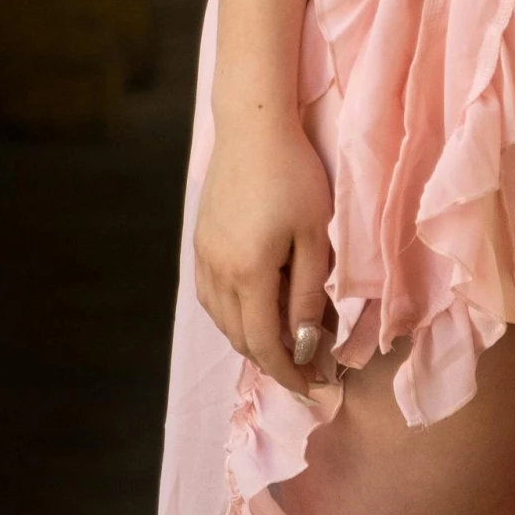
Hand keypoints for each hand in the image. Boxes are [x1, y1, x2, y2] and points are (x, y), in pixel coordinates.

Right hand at [193, 108, 332, 396]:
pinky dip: (232, 314)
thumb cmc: (294, 174)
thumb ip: (308, 293)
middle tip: (307, 366)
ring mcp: (204, 256)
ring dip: (251, 338)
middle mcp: (217, 272)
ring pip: (222, 320)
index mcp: (248, 273)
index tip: (315, 387)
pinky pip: (210, 296)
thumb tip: (303, 344)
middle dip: (273, 360)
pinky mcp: (200, 241)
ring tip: (285, 339)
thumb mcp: (314, 234)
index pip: (264, 344)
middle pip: (240, 337)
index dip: (289, 373)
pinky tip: (253, 307)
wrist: (252, 126)